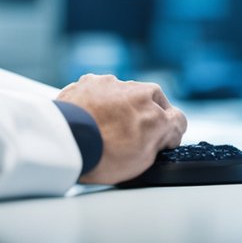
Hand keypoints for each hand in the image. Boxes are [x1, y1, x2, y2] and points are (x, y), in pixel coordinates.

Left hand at [56, 74, 187, 183]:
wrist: (65, 141)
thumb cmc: (103, 154)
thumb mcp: (143, 160)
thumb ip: (157, 141)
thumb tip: (162, 135)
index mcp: (156, 114)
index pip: (176, 120)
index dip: (168, 134)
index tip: (160, 142)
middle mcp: (138, 92)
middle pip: (150, 101)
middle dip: (144, 115)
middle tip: (129, 136)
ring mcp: (112, 84)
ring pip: (123, 94)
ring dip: (118, 106)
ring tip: (104, 129)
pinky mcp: (88, 82)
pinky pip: (98, 91)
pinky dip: (96, 102)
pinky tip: (88, 119)